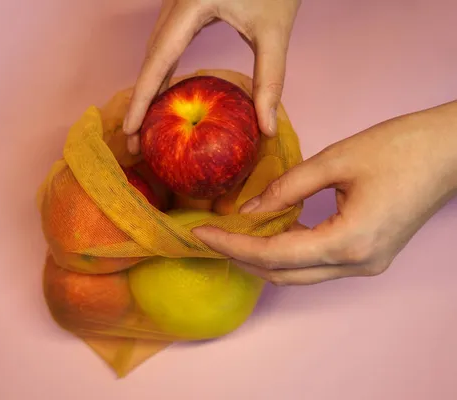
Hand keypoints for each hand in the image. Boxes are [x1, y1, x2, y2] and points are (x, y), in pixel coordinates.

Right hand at [123, 0, 301, 153]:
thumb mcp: (275, 31)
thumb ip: (270, 79)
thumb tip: (267, 128)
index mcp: (190, 5)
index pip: (158, 60)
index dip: (141, 98)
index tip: (129, 129)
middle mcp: (174, 2)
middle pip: (149, 58)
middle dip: (141, 100)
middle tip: (135, 140)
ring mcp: (176, 1)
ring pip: (154, 50)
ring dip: (148, 86)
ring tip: (145, 123)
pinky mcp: (185, 5)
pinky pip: (165, 42)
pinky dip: (161, 70)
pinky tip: (163, 92)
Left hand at [193, 101, 456, 284]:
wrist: (450, 150)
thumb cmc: (400, 147)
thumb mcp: (334, 160)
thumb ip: (286, 188)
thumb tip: (247, 210)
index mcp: (349, 241)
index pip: (274, 255)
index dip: (233, 245)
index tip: (201, 234)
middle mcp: (357, 263)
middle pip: (284, 274)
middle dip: (243, 257)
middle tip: (210, 237)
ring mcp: (366, 264)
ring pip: (300, 274)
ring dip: (263, 258)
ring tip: (232, 235)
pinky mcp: (368, 255)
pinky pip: (317, 262)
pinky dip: (287, 251)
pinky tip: (268, 231)